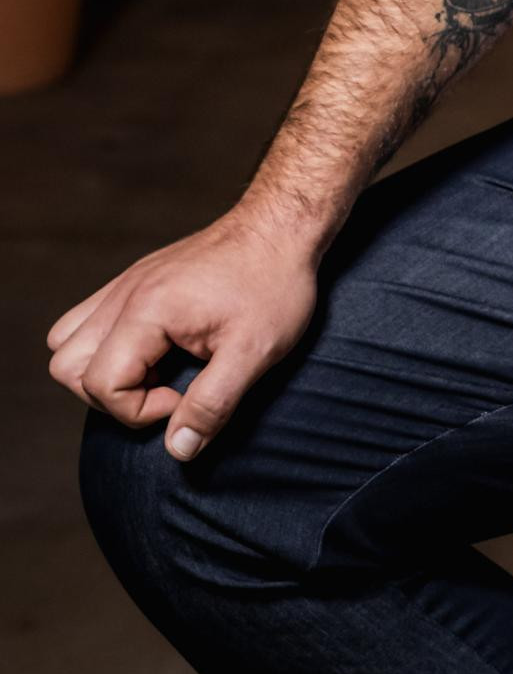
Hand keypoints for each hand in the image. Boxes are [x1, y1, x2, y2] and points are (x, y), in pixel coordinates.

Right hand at [47, 203, 320, 461]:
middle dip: (111, 394)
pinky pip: (90, 318)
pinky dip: (109, 345)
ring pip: (68, 339)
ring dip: (101, 368)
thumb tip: (178, 450)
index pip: (101, 384)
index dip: (140, 410)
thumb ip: (212, 404)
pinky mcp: (138, 278)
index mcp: (147, 310)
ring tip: (156, 370)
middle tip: (165, 388)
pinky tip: (158, 348)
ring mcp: (127, 282)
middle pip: (67, 365)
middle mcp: (125, 293)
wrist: (283, 222)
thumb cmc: (274, 282)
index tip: (186, 397)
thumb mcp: (255, 351)